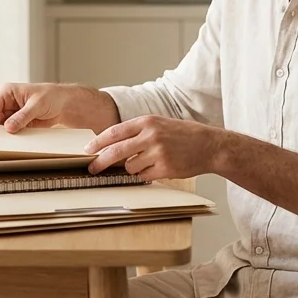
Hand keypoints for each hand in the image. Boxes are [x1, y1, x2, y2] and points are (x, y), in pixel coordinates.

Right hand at [0, 82, 119, 133]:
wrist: (66, 104)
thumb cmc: (52, 96)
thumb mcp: (37, 105)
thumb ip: (22, 117)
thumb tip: (8, 127)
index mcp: (8, 92)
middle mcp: (8, 102)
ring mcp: (13, 113)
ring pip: (2, 127)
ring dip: (6, 134)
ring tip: (10, 141)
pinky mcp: (19, 123)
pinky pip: (12, 131)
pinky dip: (13, 137)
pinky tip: (17, 142)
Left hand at [84, 115, 227, 179]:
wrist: (210, 145)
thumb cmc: (183, 134)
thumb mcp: (159, 124)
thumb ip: (137, 132)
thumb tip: (112, 145)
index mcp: (147, 121)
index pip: (115, 132)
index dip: (98, 142)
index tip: (88, 149)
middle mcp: (151, 136)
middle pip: (116, 151)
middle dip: (101, 161)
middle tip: (92, 168)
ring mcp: (158, 153)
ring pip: (130, 166)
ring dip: (133, 168)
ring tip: (149, 161)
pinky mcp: (165, 168)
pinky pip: (144, 176)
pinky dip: (146, 174)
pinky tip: (159, 167)